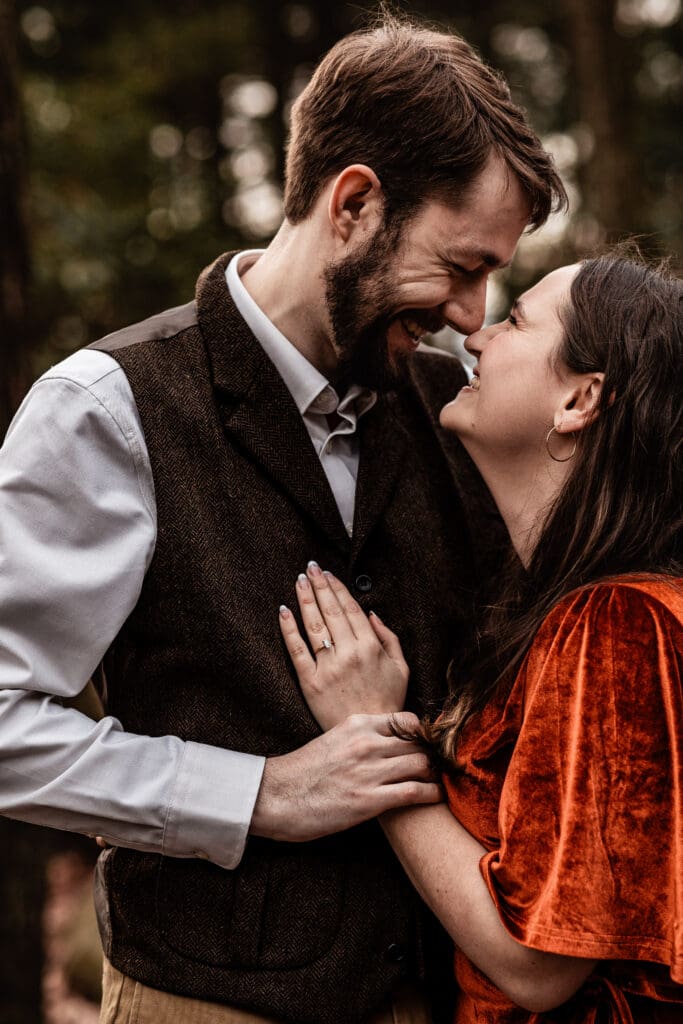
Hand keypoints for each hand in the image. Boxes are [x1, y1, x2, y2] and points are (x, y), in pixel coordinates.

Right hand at [250, 712, 440, 840]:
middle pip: (418, 743)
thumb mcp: (334, 740)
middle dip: (433, 755)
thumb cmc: (304, 770)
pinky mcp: (370, 800)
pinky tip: (436, 797)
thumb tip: (388, 743)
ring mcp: (369, 771)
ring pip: (422, 764)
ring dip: (435, 774)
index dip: (423, 734)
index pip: (407, 721)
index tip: (429, 745)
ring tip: (440, 781)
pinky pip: (415, 792)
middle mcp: (366, 743)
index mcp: (357, 724)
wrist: (276, 796)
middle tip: (442, 765)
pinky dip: (432, 794)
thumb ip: (361, 737)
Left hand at [279, 564, 409, 729]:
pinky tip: (284, 611)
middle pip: (330, 611)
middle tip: (310, 567)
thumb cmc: (388, 701)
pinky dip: (289, 629)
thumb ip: (389, 638)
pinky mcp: (310, 682)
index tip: (328, 573)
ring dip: (305, 599)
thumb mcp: (401, 668)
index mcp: (370, 647)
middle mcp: (349, 653)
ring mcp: (328, 667)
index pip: (350, 609)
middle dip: (319, 585)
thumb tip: (372, 614)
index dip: (337, 588)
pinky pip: (297, 651)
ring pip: (313, 626)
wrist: (371, 735)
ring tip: (299, 581)